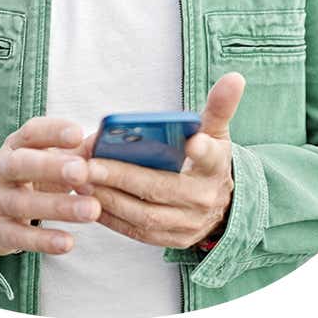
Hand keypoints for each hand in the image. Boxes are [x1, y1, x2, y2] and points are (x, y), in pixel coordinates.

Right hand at [0, 116, 106, 255]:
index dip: (53, 132)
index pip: (31, 133)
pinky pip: (20, 237)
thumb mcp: (48, 159)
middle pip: (22, 164)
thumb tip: (103, 144)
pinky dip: (44, 241)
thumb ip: (76, 152)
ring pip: (24, 203)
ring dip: (59, 207)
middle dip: (52, 167)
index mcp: (16, 146)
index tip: (78, 134)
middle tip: (81, 171)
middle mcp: (1, 170)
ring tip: (91, 210)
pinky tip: (68, 242)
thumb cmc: (31, 177)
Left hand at [74, 72, 245, 248]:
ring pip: (144, 214)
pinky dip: (111, 217)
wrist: (220, 203)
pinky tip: (90, 198)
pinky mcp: (172, 240)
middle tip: (89, 163)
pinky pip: (137, 232)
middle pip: (159, 187)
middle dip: (121, 175)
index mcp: (215, 165)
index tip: (191, 141)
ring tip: (82, 178)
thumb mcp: (216, 130)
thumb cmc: (208, 157)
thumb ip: (219, 105)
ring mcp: (188, 223)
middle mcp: (203, 198)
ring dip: (109, 197)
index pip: (211, 155)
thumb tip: (234, 77)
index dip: (201, 149)